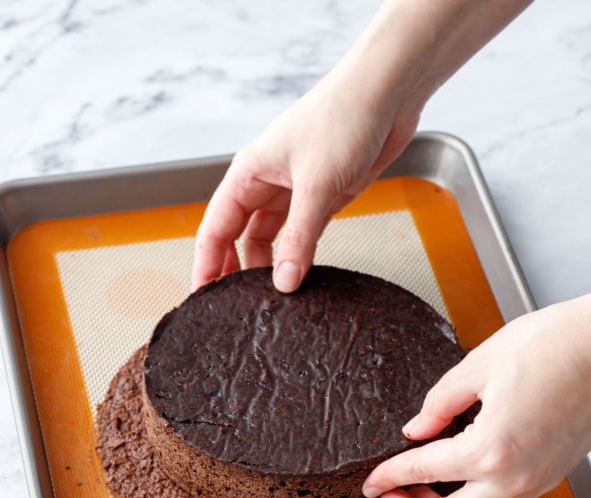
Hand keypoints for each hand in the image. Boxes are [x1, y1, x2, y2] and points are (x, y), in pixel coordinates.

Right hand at [191, 0, 533, 293]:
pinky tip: (299, 279)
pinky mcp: (323, 197)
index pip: (215, 229)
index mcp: (248, 173)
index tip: (204, 298)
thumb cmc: (342, 119)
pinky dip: (298, 258)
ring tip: (269, 301)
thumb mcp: (316, 187)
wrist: (387, 94)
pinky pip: (302, 236)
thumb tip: (284, 283)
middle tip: (237, 309)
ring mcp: (295, 192)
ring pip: (270, 240)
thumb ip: (299, 240)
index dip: (206, 265)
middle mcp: (266, 183)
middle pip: (239, 238)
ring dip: (269, 267)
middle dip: (235, 271)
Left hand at [362, 296, 590, 497]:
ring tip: (420, 490)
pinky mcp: (548, 478)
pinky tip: (458, 481)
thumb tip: (416, 429)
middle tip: (389, 496)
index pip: (420, 473)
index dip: (387, 477)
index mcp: (489, 450)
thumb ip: (438, 404)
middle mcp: (513, 479)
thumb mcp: (478, 365)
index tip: (371, 480)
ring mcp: (535, 484)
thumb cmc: (553, 345)